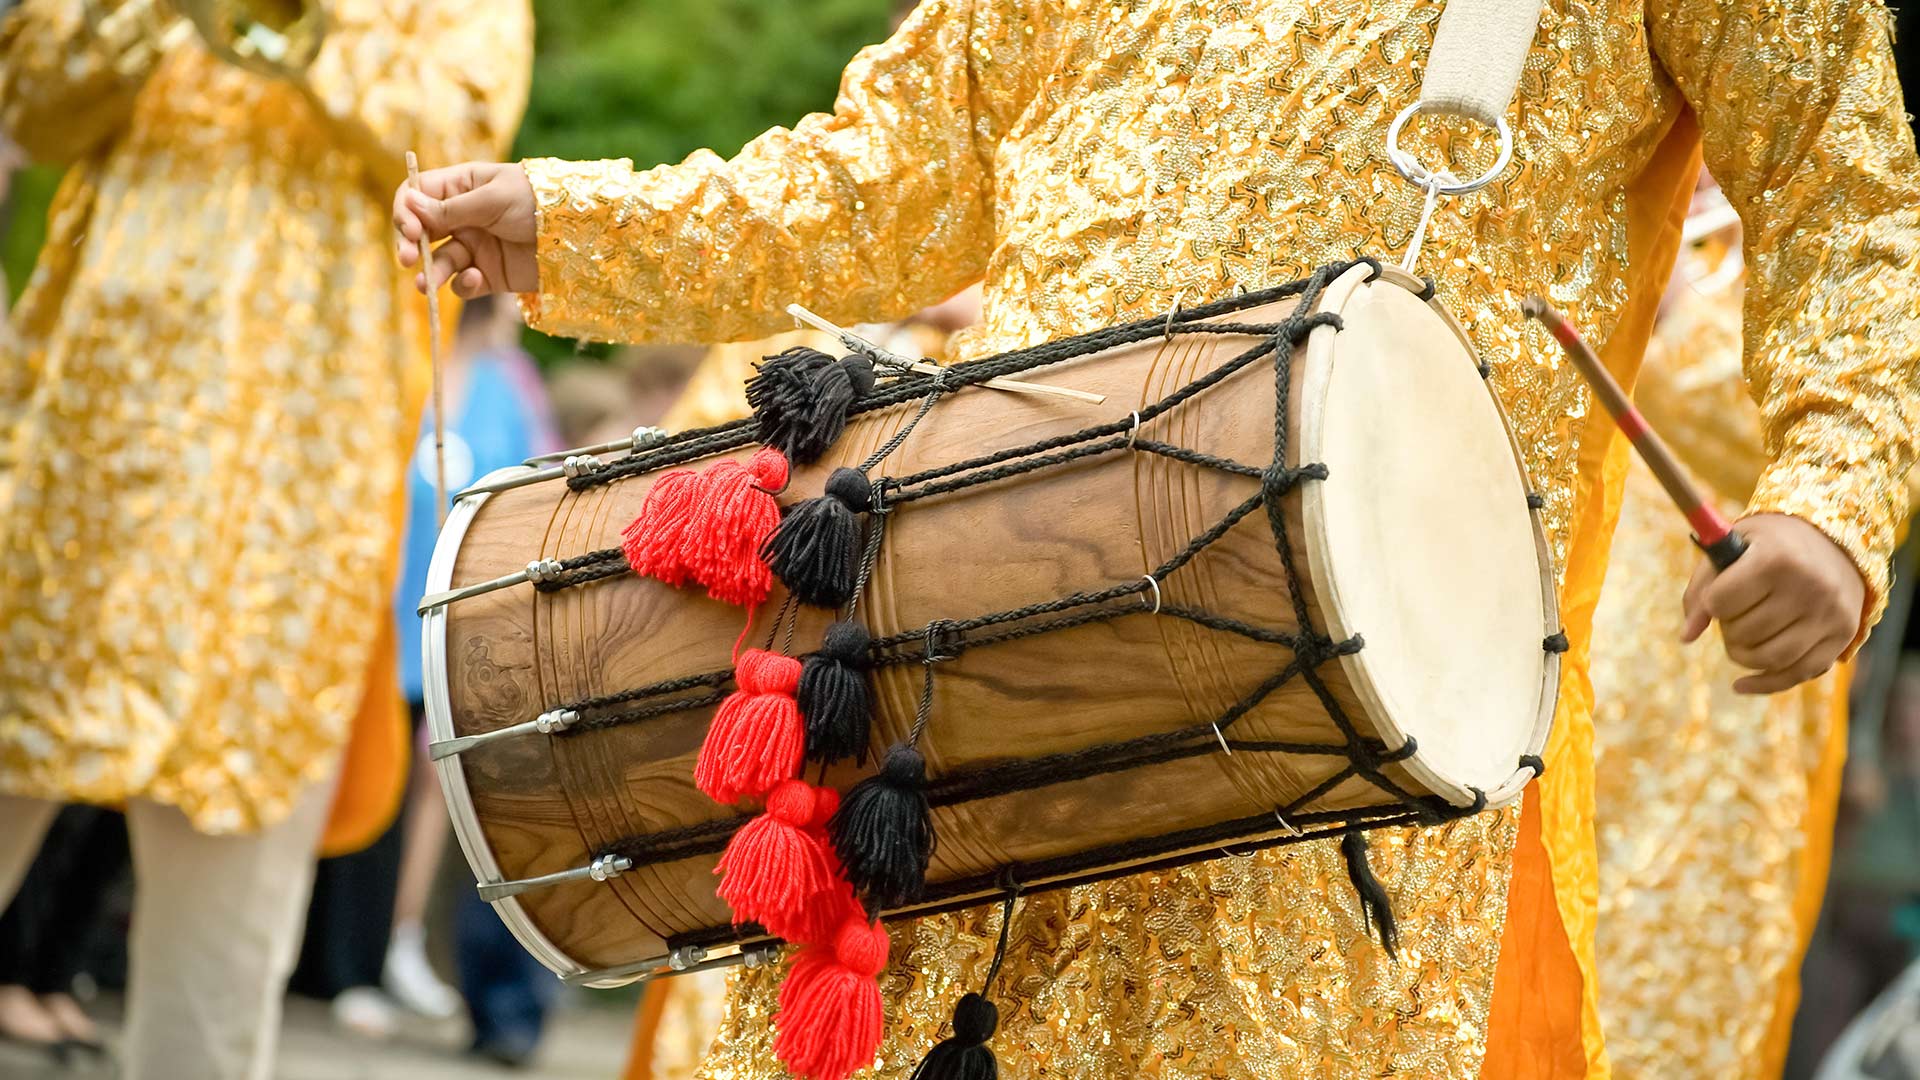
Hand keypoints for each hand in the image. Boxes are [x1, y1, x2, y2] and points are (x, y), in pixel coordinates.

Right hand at [392, 162, 537, 297]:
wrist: (578, 233)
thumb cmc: (537, 202)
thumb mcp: (493, 199)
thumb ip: (451, 208)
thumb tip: (409, 204)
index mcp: (461, 187)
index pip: (417, 196)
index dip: (406, 212)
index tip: (410, 229)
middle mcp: (463, 217)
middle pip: (421, 232)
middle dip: (410, 246)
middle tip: (407, 259)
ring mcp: (475, 247)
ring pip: (439, 262)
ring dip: (431, 272)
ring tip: (426, 284)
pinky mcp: (489, 274)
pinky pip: (464, 284)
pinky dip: (462, 285)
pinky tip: (474, 279)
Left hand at [1681, 513, 1864, 693]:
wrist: (1834, 539)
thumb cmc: (1769, 545)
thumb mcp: (1732, 548)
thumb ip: (1702, 589)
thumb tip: (1686, 637)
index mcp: (1776, 558)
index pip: (1721, 601)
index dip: (1712, 604)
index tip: (1719, 596)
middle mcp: (1809, 586)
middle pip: (1745, 633)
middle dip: (1728, 629)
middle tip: (1735, 614)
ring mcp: (1829, 613)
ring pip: (1770, 659)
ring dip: (1742, 656)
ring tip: (1741, 639)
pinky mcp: (1843, 635)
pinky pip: (1799, 673)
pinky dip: (1765, 684)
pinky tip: (1740, 685)